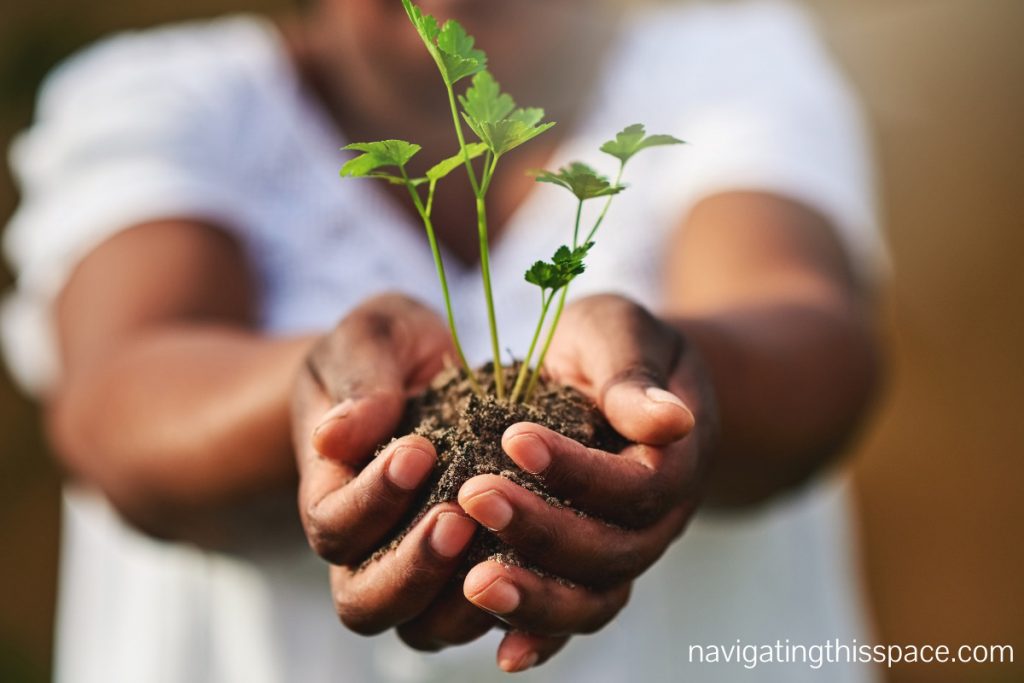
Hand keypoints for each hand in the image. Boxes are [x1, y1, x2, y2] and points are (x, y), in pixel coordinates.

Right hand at [291, 293, 497, 648]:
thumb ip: (358, 377)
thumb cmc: (387, 350)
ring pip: (424, 627)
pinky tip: (545, 568)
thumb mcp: (370, 338)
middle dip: (413, 566)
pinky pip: (484, 616)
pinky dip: (513, 608)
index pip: (334, 525)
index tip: (419, 450)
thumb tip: (337, 435)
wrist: (423, 371)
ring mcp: (418, 569)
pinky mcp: (472, 573)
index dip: (372, 499)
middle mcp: (367, 547)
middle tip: (460, 516)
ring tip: (506, 544)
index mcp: (332, 491)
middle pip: (365, 602)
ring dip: (461, 598)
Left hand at [457, 294, 716, 671]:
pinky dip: (542, 636)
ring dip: (536, 597)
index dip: (578, 470)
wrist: (621, 380)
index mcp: (673, 460)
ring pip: (594, 599)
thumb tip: (669, 420)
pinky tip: (502, 654)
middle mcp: (656, 521)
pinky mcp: (588, 570)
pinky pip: (574, 614)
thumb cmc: (614, 346)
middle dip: (541, 530)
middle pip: (612, 552)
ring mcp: (624, 552)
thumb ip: (634, 375)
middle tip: (473, 498)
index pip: (636, 484)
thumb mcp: (621, 333)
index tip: (515, 438)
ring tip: (474, 583)